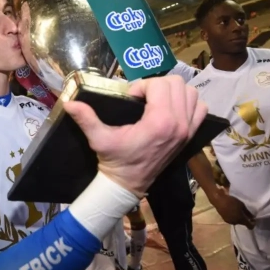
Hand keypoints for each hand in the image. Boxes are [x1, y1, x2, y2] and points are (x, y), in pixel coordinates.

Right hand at [64, 75, 206, 197]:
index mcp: (160, 122)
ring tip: (156, 100)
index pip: (159, 84)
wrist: (128, 185)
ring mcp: (188, 130)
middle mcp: (179, 124)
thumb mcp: (99, 139)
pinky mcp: (190, 135)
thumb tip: (69, 103)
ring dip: (174, 92)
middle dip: (157, 85)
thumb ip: (86, 119)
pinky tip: (172, 108)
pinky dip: (189, 103)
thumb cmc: (115, 161)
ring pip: (191, 93)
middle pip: (177, 84)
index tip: (130, 97)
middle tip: (142, 97)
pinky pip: (200, 109)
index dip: (142, 86)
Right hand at [211, 187, 255, 228]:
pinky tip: (232, 211)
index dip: (253, 223)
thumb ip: (248, 212)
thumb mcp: (242, 205)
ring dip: (239, 218)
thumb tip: (252, 217)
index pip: (250, 226)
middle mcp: (236, 223)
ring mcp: (230, 222)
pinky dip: (234, 217)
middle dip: (245, 219)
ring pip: (237, 222)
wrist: (219, 200)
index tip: (253, 219)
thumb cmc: (232, 201)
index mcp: (241, 219)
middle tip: (245, 213)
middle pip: (243, 223)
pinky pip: (232, 220)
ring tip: (237, 211)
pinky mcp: (225, 220)